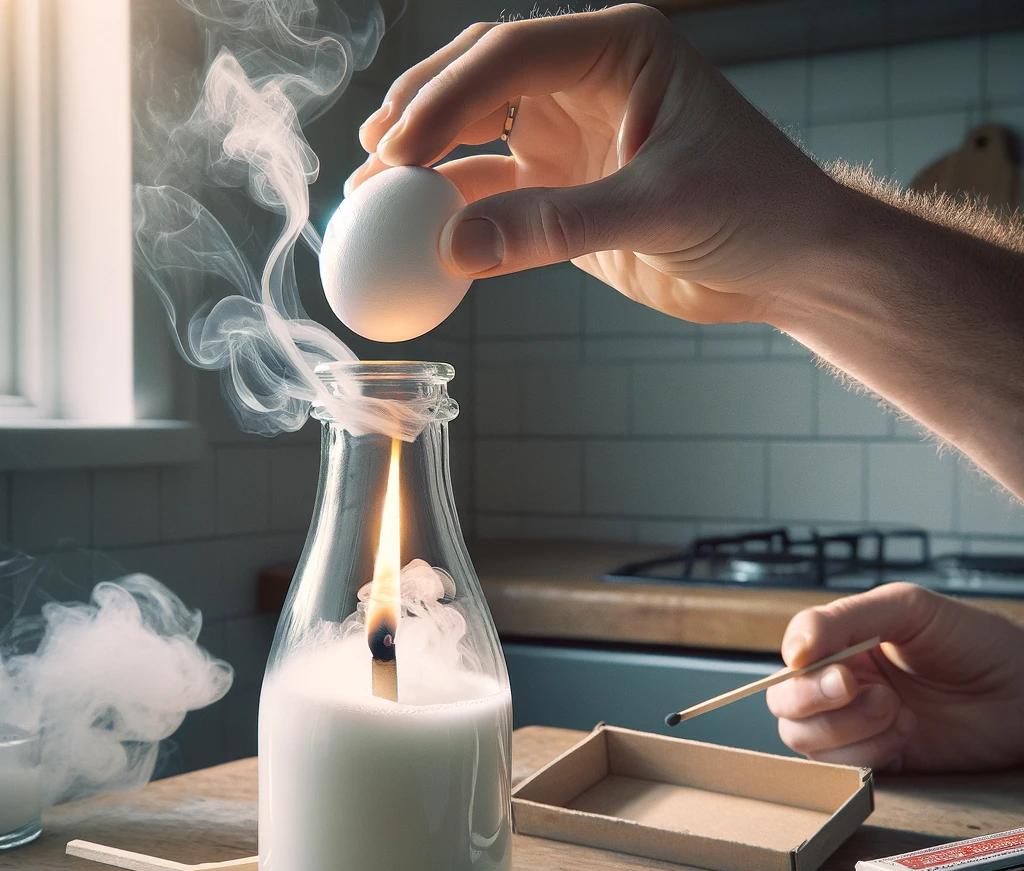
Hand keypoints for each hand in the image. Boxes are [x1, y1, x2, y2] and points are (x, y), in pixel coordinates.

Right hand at [348, 4, 838, 326]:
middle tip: (372, 160)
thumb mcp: (661, 208)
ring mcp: (570, 138)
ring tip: (372, 194)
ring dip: (425, 166)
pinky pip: (495, 196)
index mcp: (621, 50)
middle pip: (478, 80)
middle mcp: (585, 84)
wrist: (786, 262)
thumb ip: (559, 226)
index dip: (447, 97)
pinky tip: (420, 232)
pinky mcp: (563, 193)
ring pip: (477, 137)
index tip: (400, 148)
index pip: (512, 53)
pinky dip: (456, 212)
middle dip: (420, 116)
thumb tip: (456, 246)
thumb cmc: (754, 209)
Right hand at [767, 583, 1023, 772]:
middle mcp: (841, 682)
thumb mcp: (907, 608)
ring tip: (894, 708)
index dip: (799, 664)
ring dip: (845, 726)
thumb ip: (846, 618)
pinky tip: (903, 732)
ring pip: (803, 737)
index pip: (793, 652)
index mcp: (842, 641)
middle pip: (784, 701)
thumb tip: (794, 651)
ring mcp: (854, 723)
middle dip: (812, 698)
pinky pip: (839, 766)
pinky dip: (866, 751)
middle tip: (855, 687)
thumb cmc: (973, 642)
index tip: (826, 665)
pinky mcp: (875, 758)